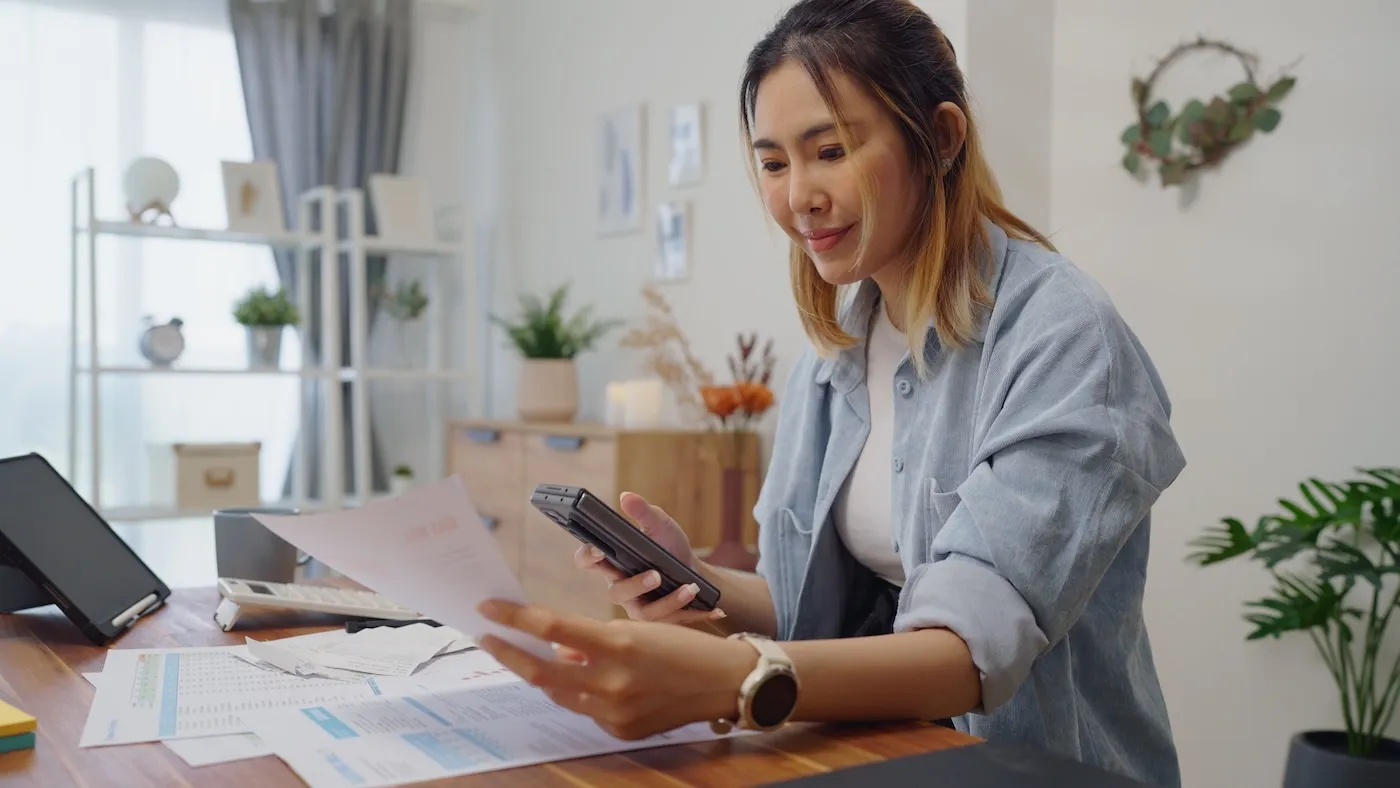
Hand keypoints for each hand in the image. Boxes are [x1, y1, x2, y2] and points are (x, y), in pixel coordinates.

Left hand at [476, 599, 755, 739]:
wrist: (724, 682)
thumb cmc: (684, 645)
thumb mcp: (637, 629)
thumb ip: (592, 640)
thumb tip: (557, 651)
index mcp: (617, 644)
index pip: (551, 629)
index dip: (514, 618)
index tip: (488, 608)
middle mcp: (612, 681)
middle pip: (540, 672)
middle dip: (508, 653)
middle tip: (486, 638)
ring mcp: (615, 712)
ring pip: (560, 693)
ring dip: (543, 674)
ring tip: (531, 656)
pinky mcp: (621, 731)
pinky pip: (586, 710)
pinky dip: (581, 692)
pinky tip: (588, 679)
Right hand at [574, 491, 725, 624]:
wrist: (694, 572)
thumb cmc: (669, 547)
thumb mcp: (660, 525)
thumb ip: (643, 512)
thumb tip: (627, 496)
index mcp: (613, 562)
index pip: (587, 560)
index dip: (588, 556)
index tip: (599, 549)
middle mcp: (620, 587)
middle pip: (616, 592)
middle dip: (634, 585)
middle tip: (655, 575)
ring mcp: (638, 606)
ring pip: (644, 612)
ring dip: (668, 602)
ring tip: (690, 588)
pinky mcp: (658, 620)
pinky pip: (670, 621)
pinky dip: (692, 612)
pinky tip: (714, 607)